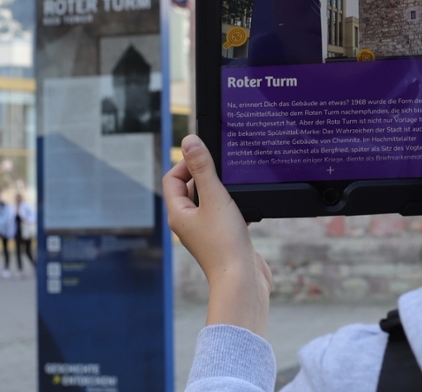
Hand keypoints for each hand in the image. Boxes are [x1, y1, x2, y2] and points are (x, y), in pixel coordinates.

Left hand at [164, 135, 272, 337]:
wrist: (242, 280)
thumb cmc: (225, 243)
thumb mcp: (215, 197)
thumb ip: (203, 168)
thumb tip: (188, 141)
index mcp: (179, 214)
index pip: (172, 179)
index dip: (186, 163)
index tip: (206, 155)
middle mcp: (189, 223)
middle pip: (190, 188)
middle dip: (206, 175)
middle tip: (223, 169)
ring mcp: (206, 232)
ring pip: (210, 201)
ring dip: (222, 191)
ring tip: (236, 189)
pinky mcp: (224, 238)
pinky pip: (226, 214)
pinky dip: (235, 207)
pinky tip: (249, 209)